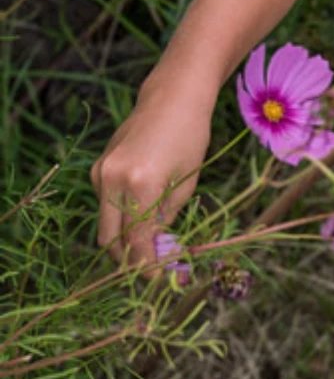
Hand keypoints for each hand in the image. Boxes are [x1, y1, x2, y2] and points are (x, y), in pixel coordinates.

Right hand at [90, 91, 209, 269]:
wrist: (171, 98)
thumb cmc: (190, 137)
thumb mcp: (186, 182)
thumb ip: (167, 219)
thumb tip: (157, 251)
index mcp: (140, 184)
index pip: (136, 240)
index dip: (146, 265)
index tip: (158, 280)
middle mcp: (112, 180)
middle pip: (110, 239)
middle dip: (128, 258)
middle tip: (151, 268)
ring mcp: (100, 173)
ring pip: (105, 223)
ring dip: (123, 238)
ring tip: (151, 243)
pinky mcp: (97, 168)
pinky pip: (106, 203)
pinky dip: (121, 215)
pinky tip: (143, 210)